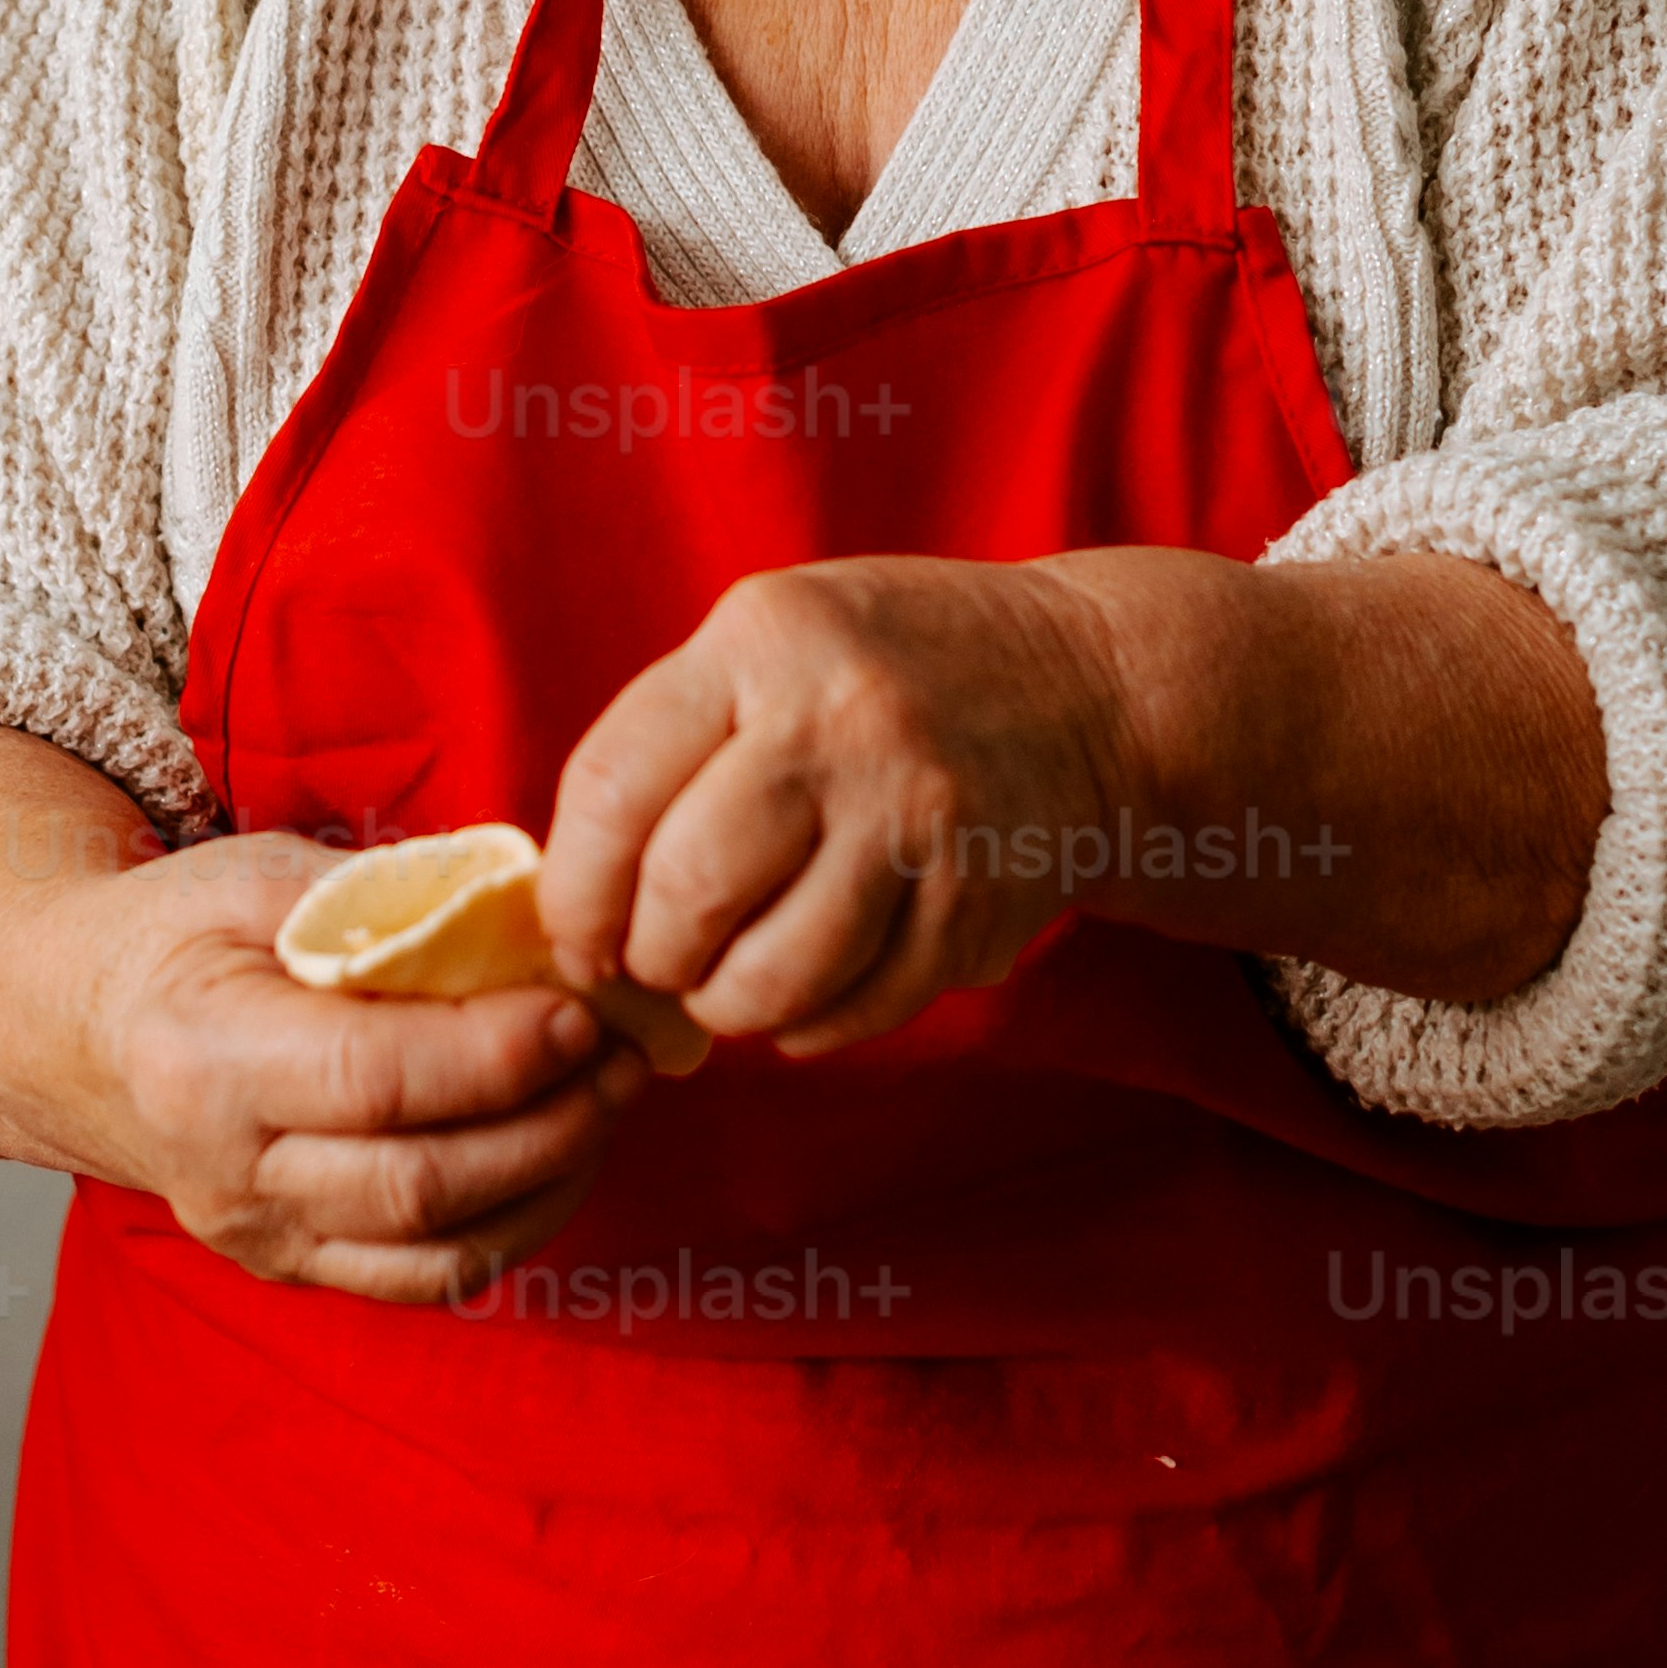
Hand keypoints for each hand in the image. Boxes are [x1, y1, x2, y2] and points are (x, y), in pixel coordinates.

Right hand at [69, 832, 651, 1301]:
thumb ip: (384, 897)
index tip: (579, 1008)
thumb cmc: (168, 934)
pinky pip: (421, 1279)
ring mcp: (256, 1235)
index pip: (376, 1079)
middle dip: (549, 1123)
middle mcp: (225, 1171)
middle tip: (622, 1058)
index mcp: (204, 1058)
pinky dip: (510, 1228)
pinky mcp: (288, 1267)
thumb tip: (530, 906)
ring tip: (607, 1103)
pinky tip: (558, 1159)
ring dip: (548, 1181)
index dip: (496, 1052)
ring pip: (433, 1251)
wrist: (62, 1028)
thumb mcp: (254, 875)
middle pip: (418, 1182)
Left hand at [534, 559, 1126, 1054]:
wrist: (1093, 687)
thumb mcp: (776, 642)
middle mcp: (842, 722)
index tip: (577, 930)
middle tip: (658, 962)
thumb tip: (574, 897)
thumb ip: (675, 740)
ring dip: (726, 1007)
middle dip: (649, 958)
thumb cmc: (893, 670)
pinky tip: (810, 990)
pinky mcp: (977, 903)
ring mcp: (919, 817)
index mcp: (763, 642)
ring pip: (770, 977)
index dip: (573, 890)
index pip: (611, 788)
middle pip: (686, 892)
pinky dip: (811, 1025)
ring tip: (729, 982)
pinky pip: (857, 1011)